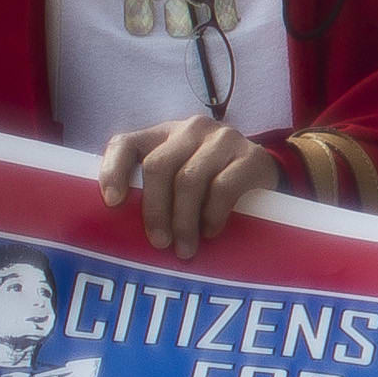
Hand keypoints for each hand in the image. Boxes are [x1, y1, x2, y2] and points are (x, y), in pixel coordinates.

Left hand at [98, 117, 276, 251]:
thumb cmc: (211, 181)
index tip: (112, 203)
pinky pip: (223, 187)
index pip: (126, 143)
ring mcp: (223, 139)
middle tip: (159, 243)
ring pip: (189, 179)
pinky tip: (210, 231)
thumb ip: (154, 189)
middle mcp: (191, 129)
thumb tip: (124, 231)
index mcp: (164, 134)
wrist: (265, 173)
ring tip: (185, 247)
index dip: (113, 171)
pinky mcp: (251, 156)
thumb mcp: (179, 176)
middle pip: (158, 166)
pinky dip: (212, 214)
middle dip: (154, 209)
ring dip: (184, 220)